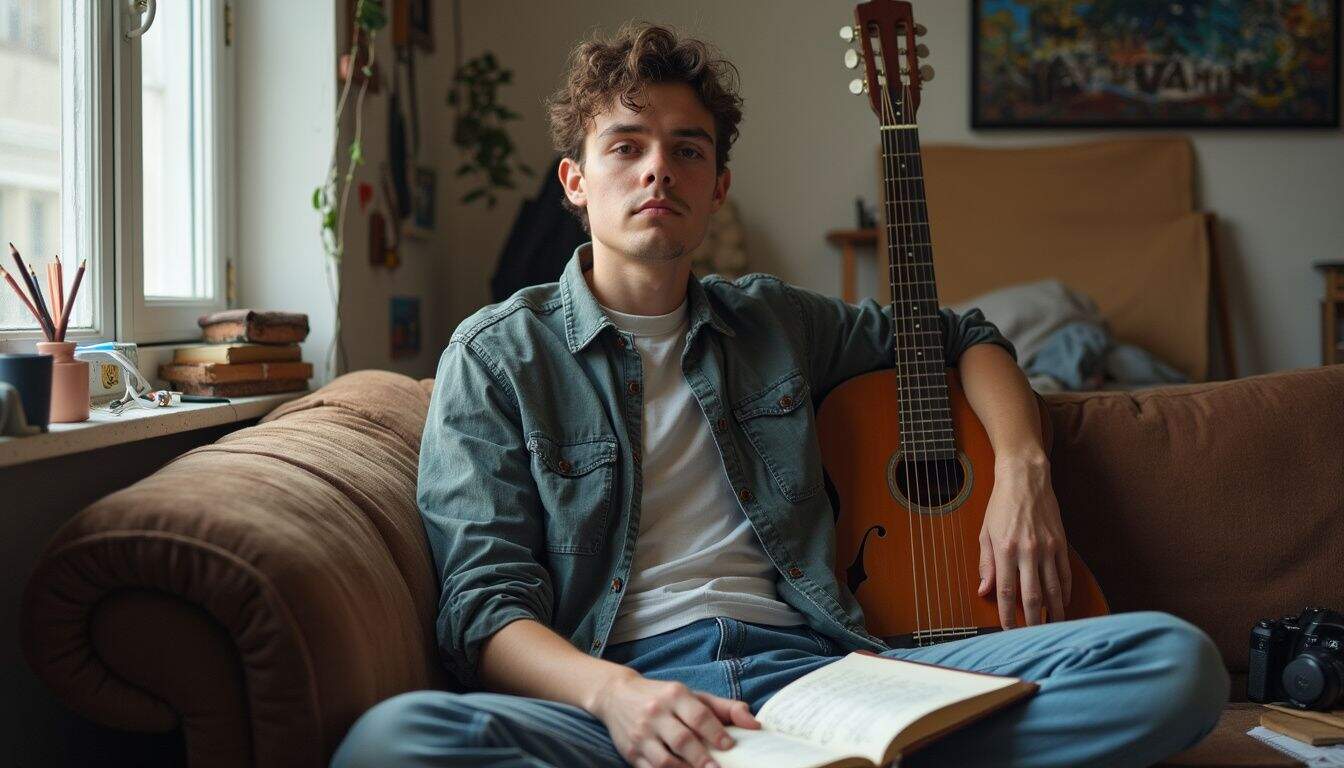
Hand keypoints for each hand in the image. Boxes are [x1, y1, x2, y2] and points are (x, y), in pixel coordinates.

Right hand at [590, 671, 760, 767]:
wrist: (616, 695)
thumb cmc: (664, 697)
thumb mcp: (693, 695)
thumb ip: (726, 708)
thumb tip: (755, 725)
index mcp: (675, 694)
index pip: (698, 715)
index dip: (716, 733)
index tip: (730, 746)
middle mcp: (656, 713)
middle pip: (682, 740)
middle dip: (702, 758)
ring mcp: (641, 734)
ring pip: (664, 760)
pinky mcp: (630, 751)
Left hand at [977, 454, 1071, 628]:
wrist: (1025, 479)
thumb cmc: (1001, 505)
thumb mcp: (985, 533)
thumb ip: (986, 564)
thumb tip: (983, 590)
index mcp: (1005, 550)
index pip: (1005, 591)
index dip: (1007, 614)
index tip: (1008, 629)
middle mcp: (1028, 552)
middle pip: (1032, 596)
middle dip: (1033, 620)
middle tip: (1033, 636)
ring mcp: (1047, 548)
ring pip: (1053, 589)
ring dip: (1054, 611)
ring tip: (1052, 626)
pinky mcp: (1061, 543)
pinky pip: (1065, 574)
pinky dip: (1065, 591)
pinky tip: (1063, 602)